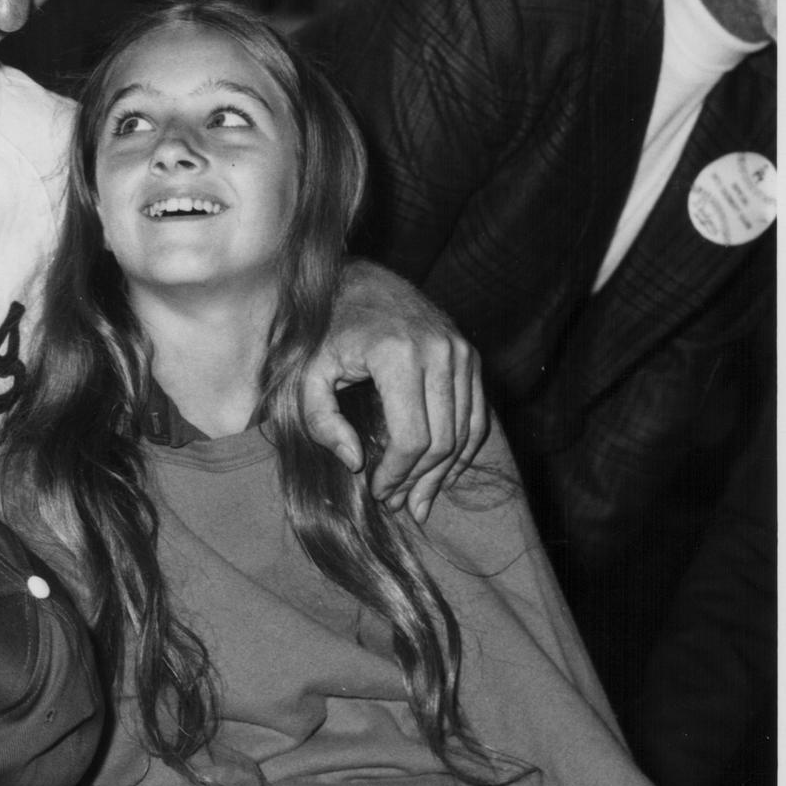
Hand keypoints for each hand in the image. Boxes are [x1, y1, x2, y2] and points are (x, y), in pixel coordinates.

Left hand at [306, 261, 487, 520]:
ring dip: (443, 472)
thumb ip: (321, 421)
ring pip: (464, 432)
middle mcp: (440, 352)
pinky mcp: (471, 355)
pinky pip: (477, 415)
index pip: (411, 437)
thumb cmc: (326, 332)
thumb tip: (355, 462)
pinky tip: (443, 473)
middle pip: (442, 440)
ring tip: (419, 499)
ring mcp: (461, 352)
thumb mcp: (307, 374)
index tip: (378, 492)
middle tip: (398, 504)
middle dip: (419, 480)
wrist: (360, 281)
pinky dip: (463, 449)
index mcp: (397, 356)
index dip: (396, 474)